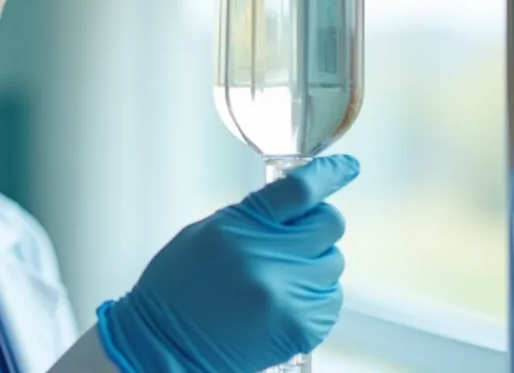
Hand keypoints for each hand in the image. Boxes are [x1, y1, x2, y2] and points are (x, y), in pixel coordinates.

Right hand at [95, 154, 358, 372]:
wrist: (165, 346)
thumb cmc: (179, 290)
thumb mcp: (205, 235)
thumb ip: (253, 218)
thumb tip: (296, 206)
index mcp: (241, 225)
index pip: (300, 190)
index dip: (330, 173)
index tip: (348, 166)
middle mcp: (268, 258)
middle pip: (328, 224)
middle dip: (317, 227)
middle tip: (293, 242)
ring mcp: (287, 294)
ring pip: (333, 263)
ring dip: (314, 267)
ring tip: (278, 282)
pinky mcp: (301, 326)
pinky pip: (331, 299)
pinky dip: (315, 298)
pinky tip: (285, 304)